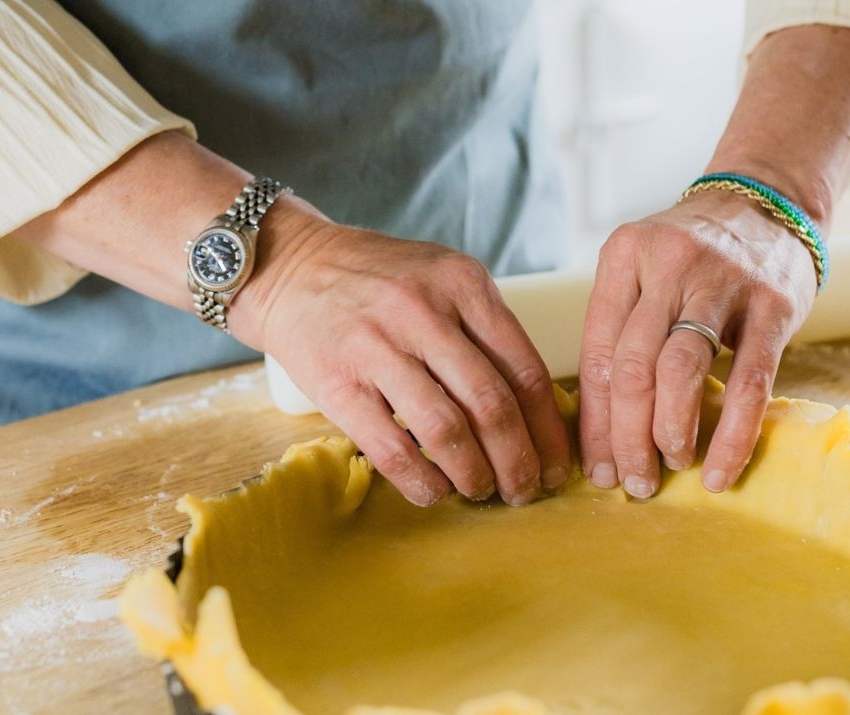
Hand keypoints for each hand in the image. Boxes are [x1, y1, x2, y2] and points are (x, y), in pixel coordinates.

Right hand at [235, 203, 570, 506]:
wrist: (291, 266)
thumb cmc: (378, 280)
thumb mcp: (441, 277)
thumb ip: (485, 326)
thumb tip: (534, 409)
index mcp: (463, 284)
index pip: (525, 368)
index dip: (548, 429)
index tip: (558, 463)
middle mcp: (424, 312)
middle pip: (492, 404)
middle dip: (519, 460)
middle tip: (526, 490)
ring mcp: (377, 347)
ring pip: (447, 430)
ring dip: (474, 474)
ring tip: (483, 491)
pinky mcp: (337, 383)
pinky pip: (391, 447)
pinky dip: (421, 481)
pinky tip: (435, 492)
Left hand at [577, 190, 816, 496]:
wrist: (767, 202)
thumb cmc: (693, 258)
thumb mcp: (644, 274)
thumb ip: (622, 333)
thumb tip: (601, 431)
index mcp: (623, 257)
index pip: (597, 353)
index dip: (594, 422)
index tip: (595, 469)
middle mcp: (666, 263)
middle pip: (631, 367)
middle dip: (626, 437)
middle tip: (632, 483)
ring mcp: (721, 282)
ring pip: (679, 372)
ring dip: (669, 433)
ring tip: (670, 469)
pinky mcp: (773, 304)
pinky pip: (748, 382)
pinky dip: (731, 436)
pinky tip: (718, 471)